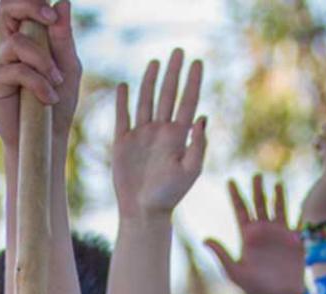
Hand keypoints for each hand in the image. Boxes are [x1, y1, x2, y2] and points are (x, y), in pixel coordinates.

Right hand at [0, 0, 81, 149]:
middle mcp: (9, 47)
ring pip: (18, 42)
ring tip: (57, 82)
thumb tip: (62, 3)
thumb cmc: (58, 103)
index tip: (54, 15)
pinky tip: (49, 98)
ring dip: (44, 60)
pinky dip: (39, 83)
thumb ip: (63, 38)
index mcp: (27, 38)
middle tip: (50, 19)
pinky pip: (18, 71)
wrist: (46, 138)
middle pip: (4, 7)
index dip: (33, 1)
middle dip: (28, 5)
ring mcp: (0, 64)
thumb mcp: (68, 67)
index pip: (21, 5)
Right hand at [113, 50, 206, 219]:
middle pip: (168, 95)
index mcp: (179, 137)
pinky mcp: (123, 143)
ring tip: (155, 62)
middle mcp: (161, 132)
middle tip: (179, 51)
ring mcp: (142, 136)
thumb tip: (202, 117)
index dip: (193, 81)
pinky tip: (125, 86)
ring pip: (146, 101)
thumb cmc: (170, 195)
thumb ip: (198, 145)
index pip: (188, 101)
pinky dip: (123, 102)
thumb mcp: (191, 170)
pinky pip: (123, 117)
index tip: (198, 62)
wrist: (143, 211)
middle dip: (174, 73)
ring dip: (150, 82)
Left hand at [206, 176, 305, 293]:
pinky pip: (296, 219)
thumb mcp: (235, 272)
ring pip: (277, 208)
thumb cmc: (255, 286)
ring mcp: (279, 233)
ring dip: (277, 194)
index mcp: (247, 236)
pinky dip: (297, 208)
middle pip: (259, 204)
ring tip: (275, 181)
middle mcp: (262, 231)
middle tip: (255, 174)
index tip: (229, 181)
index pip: (240, 210)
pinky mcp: (295, 238)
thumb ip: (221, 255)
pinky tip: (299, 197)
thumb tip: (204, 239)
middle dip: (256, 189)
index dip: (235, 196)